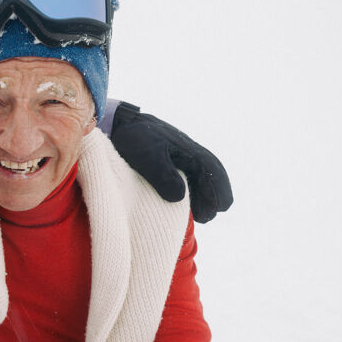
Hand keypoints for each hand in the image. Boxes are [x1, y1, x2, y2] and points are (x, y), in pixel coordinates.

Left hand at [110, 102, 232, 222]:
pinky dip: (193, 193)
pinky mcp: (172, 164)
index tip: (219, 208)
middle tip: (208, 217)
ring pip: (201, 180)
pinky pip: (190, 180)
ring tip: (201, 216)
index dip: (217, 191)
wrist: (122, 124)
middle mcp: (190, 155)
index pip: (212, 171)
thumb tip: (179, 196)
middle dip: (213, 197)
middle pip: (211, 177)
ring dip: (204, 197)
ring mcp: (182, 159)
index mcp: (189, 151)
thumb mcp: (146, 156)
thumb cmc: (135, 140)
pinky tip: (189, 206)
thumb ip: (162, 174)